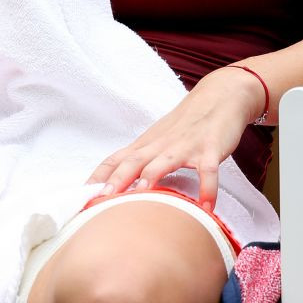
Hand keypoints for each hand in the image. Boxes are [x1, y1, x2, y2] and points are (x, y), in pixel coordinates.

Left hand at [87, 67, 265, 212]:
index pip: (115, 160)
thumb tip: (118, 188)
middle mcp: (161, 145)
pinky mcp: (211, 148)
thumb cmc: (186, 124)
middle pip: (134, 161)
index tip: (81, 196)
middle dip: (117, 179)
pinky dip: (208, 187)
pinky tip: (206, 207)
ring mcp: (186, 145)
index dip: (98, 177)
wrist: (221, 96)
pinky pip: (208, 170)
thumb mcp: (159, 141)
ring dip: (153, 177)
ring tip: (144, 195)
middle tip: (103, 198)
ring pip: (165, 162)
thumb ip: (140, 163)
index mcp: (146, 144)